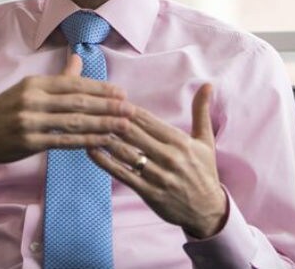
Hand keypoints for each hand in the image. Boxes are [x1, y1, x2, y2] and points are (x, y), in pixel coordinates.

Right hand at [0, 54, 133, 169]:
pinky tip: (102, 142)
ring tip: (124, 126)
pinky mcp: (29, 142)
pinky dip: (85, 141)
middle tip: (130, 108)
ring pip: (73, 121)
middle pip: (77, 101)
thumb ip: (58, 78)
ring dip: (102, 124)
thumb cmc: (5, 109)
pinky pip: (63, 141)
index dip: (99, 88)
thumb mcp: (28, 88)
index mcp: (35, 84)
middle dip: (107, 106)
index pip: (73, 84)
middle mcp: (33, 99)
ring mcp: (30, 121)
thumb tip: (79, 58)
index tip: (121, 92)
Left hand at [89, 84, 226, 237]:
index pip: (147, 120)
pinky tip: (91, 150)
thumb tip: (208, 84)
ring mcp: (157, 176)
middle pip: (133, 133)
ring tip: (86, 126)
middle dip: (111, 120)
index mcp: (179, 142)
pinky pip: (122, 173)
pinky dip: (105, 161)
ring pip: (125, 152)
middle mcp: (169, 157)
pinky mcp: (148, 192)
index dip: (127, 109)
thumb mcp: (205, 141)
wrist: (207, 210)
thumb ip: (201, 111)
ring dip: (104, 138)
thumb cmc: (203, 171)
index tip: (109, 98)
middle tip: (91, 107)